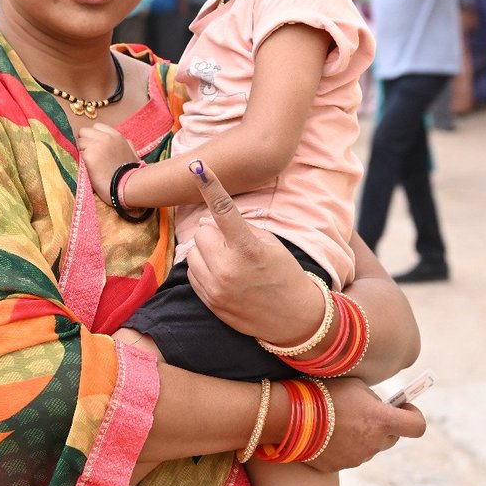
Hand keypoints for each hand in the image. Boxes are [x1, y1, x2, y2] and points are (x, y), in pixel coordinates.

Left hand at [77, 123, 137, 201]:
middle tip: (91, 154)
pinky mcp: (89, 156)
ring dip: (82, 151)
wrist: (127, 186)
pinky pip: (78, 153)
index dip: (95, 136)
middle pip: (85, 131)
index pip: (97, 126)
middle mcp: (106, 137)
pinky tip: (88, 168)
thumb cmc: (131, 173)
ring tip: (90, 163)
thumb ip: (126, 144)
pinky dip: (81, 160)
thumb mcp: (132, 153)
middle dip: (86, 141)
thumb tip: (124, 140)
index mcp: (117, 136)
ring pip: (79, 142)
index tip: (97, 147)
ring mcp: (96, 145)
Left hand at [185, 159, 323, 343]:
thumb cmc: (285, 275)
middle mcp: (228, 269)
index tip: (197, 166)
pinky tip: (223, 277)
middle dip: (214, 234)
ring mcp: (216, 288)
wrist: (294, 320)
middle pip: (201, 232)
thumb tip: (205, 221)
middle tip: (234, 245)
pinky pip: (191, 273)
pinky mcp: (208, 302)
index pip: (224, 210)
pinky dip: (202, 269)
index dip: (210, 185)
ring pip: (192, 252)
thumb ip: (240, 228)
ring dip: (206, 252)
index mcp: (248, 249)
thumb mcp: (271, 245)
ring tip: (229, 263)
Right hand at [307, 377, 425, 471]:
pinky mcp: (339, 467)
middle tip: (366, 412)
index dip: (413, 416)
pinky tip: (326, 433)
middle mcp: (374, 443)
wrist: (290, 415)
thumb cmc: (324, 392)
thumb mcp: (355, 385)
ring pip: (369, 448)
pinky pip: (349, 456)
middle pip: (392, 438)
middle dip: (384, 426)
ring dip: (362, 437)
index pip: (417, 426)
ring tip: (339, 421)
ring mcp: (357, 458)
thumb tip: (382, 405)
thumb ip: (374, 398)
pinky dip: (343, 446)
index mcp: (382, 420)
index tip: (404, 408)